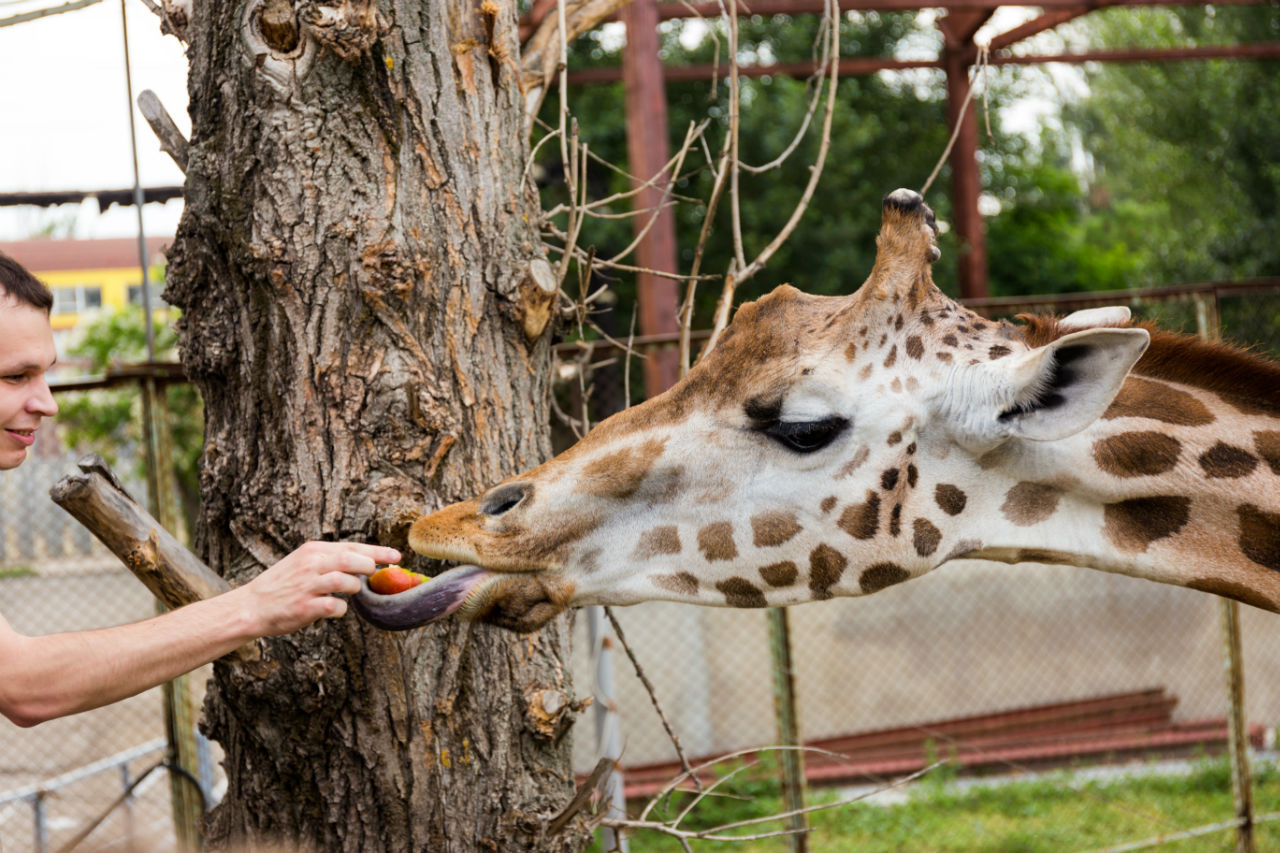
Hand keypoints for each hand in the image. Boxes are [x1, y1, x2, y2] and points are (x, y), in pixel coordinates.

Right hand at [238, 542, 401, 635]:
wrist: (251, 606)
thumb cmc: (283, 585)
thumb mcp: (303, 562)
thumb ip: (330, 560)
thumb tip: (365, 560)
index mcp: (313, 550)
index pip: (352, 546)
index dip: (378, 551)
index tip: (397, 555)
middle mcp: (311, 565)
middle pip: (352, 560)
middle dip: (369, 566)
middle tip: (373, 574)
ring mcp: (308, 586)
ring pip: (346, 582)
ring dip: (354, 588)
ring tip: (350, 591)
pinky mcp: (306, 607)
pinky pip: (336, 607)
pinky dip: (341, 609)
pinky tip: (334, 609)